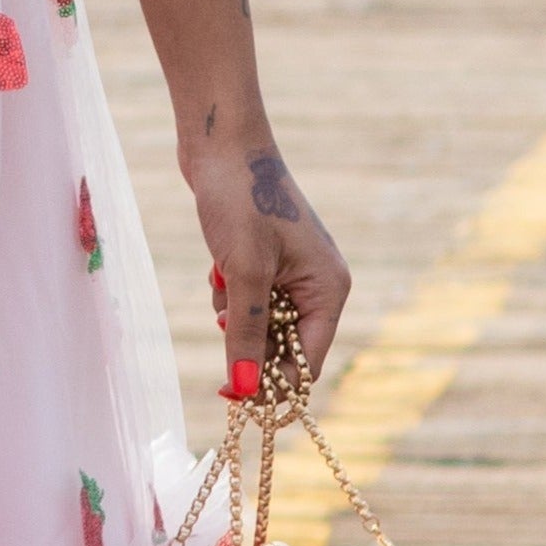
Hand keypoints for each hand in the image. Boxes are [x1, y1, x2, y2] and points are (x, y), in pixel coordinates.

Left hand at [182, 133, 350, 398]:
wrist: (220, 145)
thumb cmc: (240, 200)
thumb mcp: (242, 273)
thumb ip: (245, 334)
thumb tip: (244, 389)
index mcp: (328, 291)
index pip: (306, 362)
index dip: (273, 387)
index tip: (234, 400)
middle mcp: (318, 286)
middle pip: (285, 348)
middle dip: (249, 345)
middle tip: (221, 323)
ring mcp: (292, 274)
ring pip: (261, 326)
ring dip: (234, 319)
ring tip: (221, 281)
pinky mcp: (266, 262)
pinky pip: (248, 302)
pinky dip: (228, 296)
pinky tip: (217, 270)